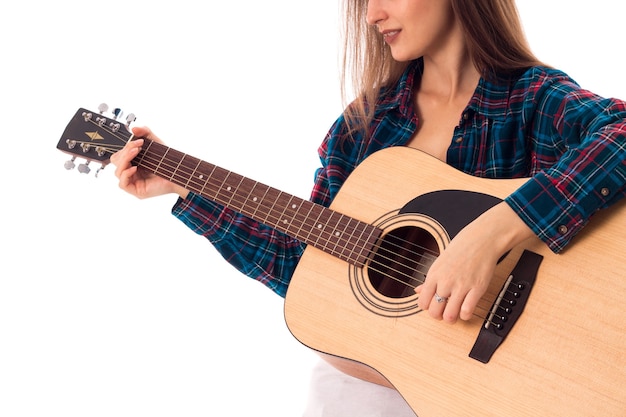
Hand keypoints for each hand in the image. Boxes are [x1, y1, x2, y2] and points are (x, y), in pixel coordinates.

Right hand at [110, 126, 188, 198]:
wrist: (178, 172)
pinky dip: (126, 174)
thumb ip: (146, 132)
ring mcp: (133, 182)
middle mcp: (131, 172)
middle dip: (125, 152)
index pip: (119, 155)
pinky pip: (122, 184)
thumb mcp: (156, 143)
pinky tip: (135, 168)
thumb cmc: (167, 161)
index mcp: (133, 162)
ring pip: (118, 172)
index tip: (138, 140)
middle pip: (116, 162)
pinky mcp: (136, 190)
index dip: (125, 147)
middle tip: (138, 146)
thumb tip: (134, 128)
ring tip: (137, 152)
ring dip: (125, 160)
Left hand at [415, 202, 534, 322]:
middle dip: (439, 316)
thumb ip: (429, 280)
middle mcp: (445, 282)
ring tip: (455, 313)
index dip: (427, 308)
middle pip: (434, 312)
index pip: (422, 302)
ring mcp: (461, 286)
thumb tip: (417, 291)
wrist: (481, 240)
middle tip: (444, 312)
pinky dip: (466, 315)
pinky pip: (467, 311)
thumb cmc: (461, 249)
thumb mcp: (439, 262)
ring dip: (452, 318)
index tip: (433, 306)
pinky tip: (466, 309)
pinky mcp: (477, 289)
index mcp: (434, 275)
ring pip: (450, 315)